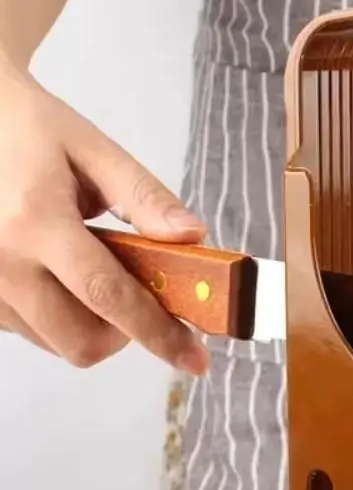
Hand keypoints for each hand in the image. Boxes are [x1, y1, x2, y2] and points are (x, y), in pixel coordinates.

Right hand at [0, 61, 208, 373]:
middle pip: (81, 341)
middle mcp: (0, 261)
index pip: (109, 296)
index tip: (194, 359)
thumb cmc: (30, 129)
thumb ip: (145, 196)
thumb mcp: (93, 149)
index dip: (158, 333)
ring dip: (92, 325)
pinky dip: (60, 316)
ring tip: (91, 269)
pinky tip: (60, 274)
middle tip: (140, 293)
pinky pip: (30, 330)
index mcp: (35, 221)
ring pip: (56, 343)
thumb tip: (193, 237)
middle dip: (125, 332)